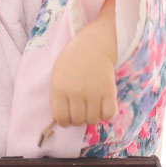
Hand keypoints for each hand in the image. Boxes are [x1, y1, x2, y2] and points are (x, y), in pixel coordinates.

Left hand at [50, 0, 117, 126]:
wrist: (93, 45)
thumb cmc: (72, 62)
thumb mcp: (57, 76)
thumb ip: (56, 98)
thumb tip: (58, 120)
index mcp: (59, 88)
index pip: (61, 118)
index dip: (64, 121)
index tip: (67, 117)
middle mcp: (76, 92)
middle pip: (78, 120)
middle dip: (78, 119)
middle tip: (80, 110)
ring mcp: (93, 92)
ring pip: (92, 120)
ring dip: (91, 117)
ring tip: (90, 107)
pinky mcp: (109, 91)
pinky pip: (109, 114)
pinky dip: (106, 115)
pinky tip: (102, 107)